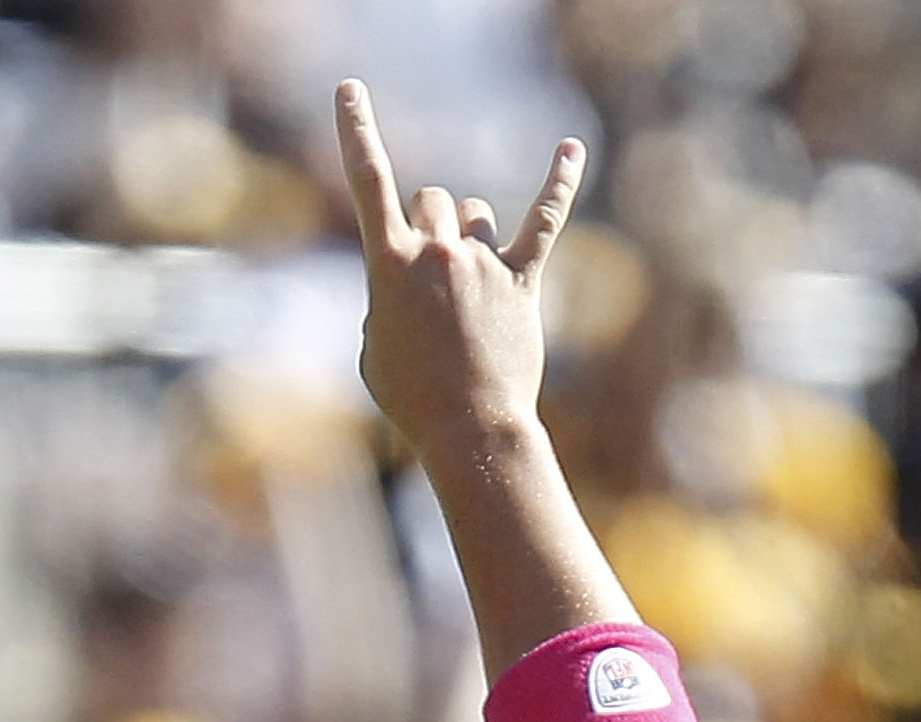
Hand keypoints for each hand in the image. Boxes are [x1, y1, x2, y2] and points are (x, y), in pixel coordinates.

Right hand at [333, 77, 583, 458]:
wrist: (469, 431)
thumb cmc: (413, 400)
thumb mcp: (374, 351)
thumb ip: (385, 303)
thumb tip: (414, 286)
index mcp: (389, 266)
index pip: (367, 181)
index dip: (356, 132)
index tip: (350, 90)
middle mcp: (437, 253)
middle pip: (431, 199)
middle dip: (428, 227)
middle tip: (430, 280)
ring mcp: (482, 263)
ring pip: (473, 213)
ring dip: (467, 236)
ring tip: (468, 288)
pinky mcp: (520, 280)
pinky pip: (543, 219)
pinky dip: (559, 182)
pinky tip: (571, 147)